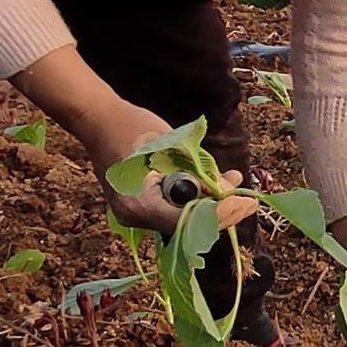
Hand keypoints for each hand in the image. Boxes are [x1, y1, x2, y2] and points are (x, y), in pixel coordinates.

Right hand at [11, 48, 253, 236]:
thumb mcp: (172, 146)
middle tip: (247, 196)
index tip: (247, 203)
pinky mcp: (139, 208)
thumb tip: (229, 187)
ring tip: (230, 182)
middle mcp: (135, 218)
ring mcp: (135, 216)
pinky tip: (209, 183)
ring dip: (208, 205)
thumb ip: (199, 171)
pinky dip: (193, 199)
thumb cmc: (132, 126)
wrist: (99, 120)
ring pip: (183, 219)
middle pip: (189, 226)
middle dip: (219, 211)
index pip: (190, 221)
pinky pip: (172, 210)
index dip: (222, 214)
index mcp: (140, 206)